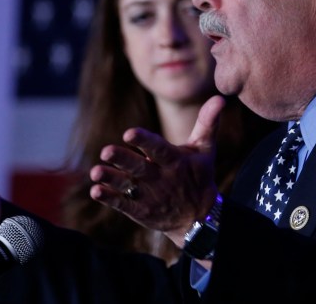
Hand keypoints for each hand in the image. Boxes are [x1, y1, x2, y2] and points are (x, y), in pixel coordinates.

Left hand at [90, 95, 224, 247]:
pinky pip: (123, 205)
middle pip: (140, 168)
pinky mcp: (141, 211)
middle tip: (105, 151)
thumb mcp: (205, 150)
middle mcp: (162, 179)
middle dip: (123, 160)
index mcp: (176, 162)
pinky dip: (109, 198)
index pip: (159, 149)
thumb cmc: (199, 176)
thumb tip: (220, 97)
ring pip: (128, 187)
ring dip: (111, 179)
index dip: (145, 141)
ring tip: (96, 171)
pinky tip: (95, 190)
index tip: (129, 133)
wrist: (199, 218)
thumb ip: (208, 123)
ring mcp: (150, 196)